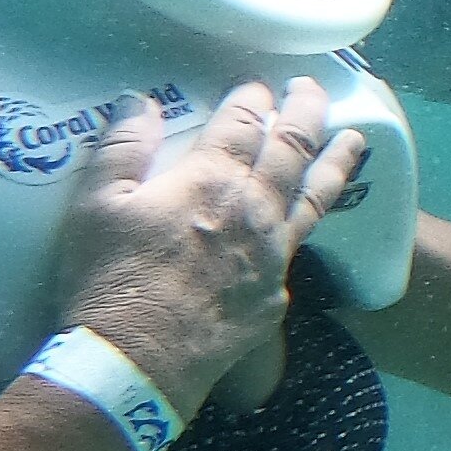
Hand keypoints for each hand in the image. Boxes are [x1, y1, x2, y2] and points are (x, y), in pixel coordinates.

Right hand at [53, 79, 365, 414]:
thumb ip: (123, 147)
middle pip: (293, 147)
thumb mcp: (95, 204)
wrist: (134, 363)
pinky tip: (308, 222)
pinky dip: (307, 225)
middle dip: (305, 111)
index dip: (251, 98)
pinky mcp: (274, 295)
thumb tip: (142, 101)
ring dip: (336, 161)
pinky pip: (298, 250)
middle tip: (311, 90)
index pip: (243, 122)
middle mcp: (255, 210)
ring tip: (355, 138)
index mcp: (212, 179)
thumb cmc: (108, 280)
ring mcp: (273, 255)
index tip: (255, 87)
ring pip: (316, 197)